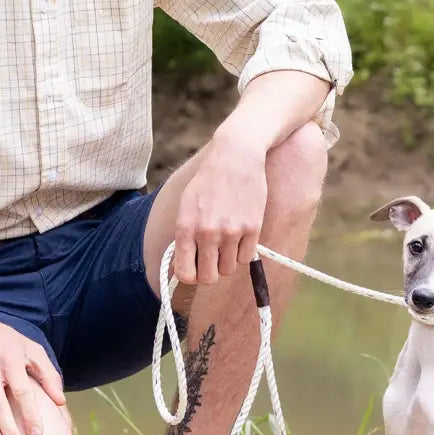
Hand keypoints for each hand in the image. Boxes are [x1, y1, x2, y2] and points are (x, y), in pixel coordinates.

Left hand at [173, 130, 267, 285]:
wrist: (236, 156)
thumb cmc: (208, 181)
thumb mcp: (186, 205)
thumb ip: (183, 237)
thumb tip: (181, 268)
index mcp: (186, 227)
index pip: (185, 273)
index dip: (190, 277)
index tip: (194, 270)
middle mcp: (207, 232)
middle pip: (209, 278)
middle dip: (210, 273)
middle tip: (212, 260)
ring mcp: (231, 231)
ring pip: (229, 270)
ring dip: (227, 261)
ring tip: (226, 241)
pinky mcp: (252, 228)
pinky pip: (246, 258)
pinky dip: (243, 252)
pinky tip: (240, 235)